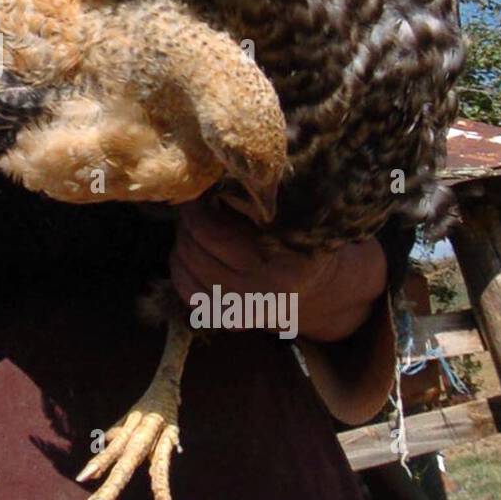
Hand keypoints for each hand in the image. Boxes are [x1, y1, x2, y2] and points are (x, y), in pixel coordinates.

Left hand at [168, 194, 387, 342]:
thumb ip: (258, 198)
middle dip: (187, 220)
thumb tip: (210, 176)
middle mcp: (265, 290)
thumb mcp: (294, 215)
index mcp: (285, 258)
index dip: (197, 206)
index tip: (197, 189)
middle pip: (197, 247)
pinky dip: (180, 269)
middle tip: (191, 204)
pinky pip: (188, 292)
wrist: (319, 291)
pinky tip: (189, 253)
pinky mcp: (231, 323)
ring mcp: (245, 310)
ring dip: (182, 241)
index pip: (213, 230)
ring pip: (188, 267)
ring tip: (191, 226)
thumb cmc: (301, 240)